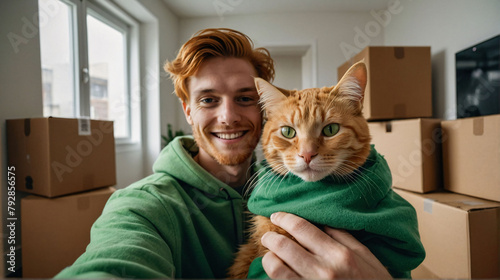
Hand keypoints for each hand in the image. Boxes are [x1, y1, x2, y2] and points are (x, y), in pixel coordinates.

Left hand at [260, 212, 391, 278]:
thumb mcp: (365, 256)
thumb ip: (342, 237)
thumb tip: (321, 221)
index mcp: (339, 254)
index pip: (302, 228)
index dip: (285, 219)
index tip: (277, 216)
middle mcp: (323, 270)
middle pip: (284, 246)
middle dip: (270, 238)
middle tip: (268, 236)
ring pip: (276, 269)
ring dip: (269, 259)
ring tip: (270, 255)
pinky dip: (275, 276)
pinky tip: (279, 272)